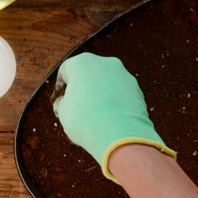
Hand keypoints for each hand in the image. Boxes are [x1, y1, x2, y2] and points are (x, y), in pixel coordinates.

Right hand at [52, 52, 175, 182]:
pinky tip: (112, 118)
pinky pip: (122, 94)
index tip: (61, 101)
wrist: (119, 134)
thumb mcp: (64, 112)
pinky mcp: (137, 89)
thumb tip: (65, 103)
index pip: (66, 71)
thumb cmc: (85, 121)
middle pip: (89, 75)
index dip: (61, 87)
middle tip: (79, 108)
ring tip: (98, 116)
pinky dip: (117, 102)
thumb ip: (63, 103)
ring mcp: (124, 75)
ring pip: (108, 83)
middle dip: (84, 89)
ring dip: (102, 95)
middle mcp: (105, 63)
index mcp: (82, 63)